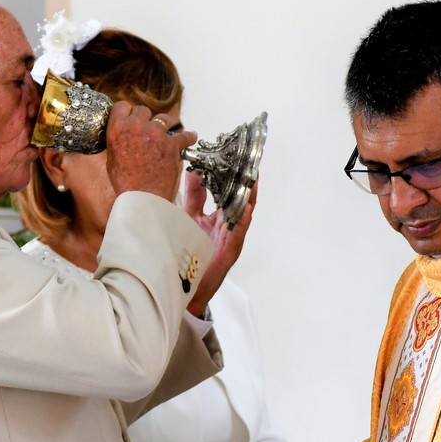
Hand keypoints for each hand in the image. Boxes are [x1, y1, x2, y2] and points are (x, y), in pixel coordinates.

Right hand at [105, 101, 195, 201]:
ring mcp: (156, 133)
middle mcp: (136, 126)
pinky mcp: (172, 144)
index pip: (122, 106)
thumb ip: (117, 142)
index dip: (127, 112)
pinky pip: (184, 135)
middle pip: (142, 110)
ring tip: (165, 133)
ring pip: (163, 118)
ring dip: (164, 124)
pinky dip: (188, 137)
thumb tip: (121, 138)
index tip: (131, 116)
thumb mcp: (112, 159)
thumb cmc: (125, 182)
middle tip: (146, 129)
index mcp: (118, 128)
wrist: (141, 196)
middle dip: (145, 119)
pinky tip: (191, 137)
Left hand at [183, 170, 256, 316]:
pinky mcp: (230, 251)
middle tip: (251, 163)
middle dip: (248, 183)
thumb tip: (192, 171)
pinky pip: (239, 234)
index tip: (238, 158)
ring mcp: (232, 239)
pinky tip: (248, 209)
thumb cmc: (191, 252)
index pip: (231, 193)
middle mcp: (230, 226)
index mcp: (221, 218)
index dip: (236, 177)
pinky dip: (244, 221)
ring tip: (254, 181)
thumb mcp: (190, 217)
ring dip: (250, 198)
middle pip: (242, 201)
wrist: (186, 284)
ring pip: (244, 215)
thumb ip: (193, 196)